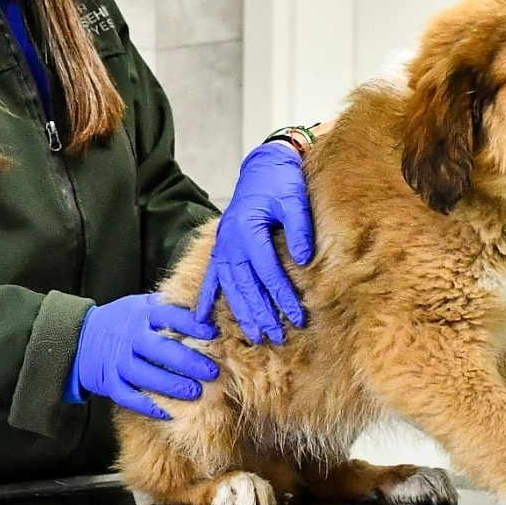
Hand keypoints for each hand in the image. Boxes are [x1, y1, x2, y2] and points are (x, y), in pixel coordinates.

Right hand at [66, 294, 218, 419]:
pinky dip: (148, 406)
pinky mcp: (110, 383)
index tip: (212, 332)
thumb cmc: (124, 321)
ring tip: (196, 392)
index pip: (169, 316)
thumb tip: (205, 306)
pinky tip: (169, 412)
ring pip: (146, 375)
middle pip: (160, 349)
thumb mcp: (142, 305)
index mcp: (142, 315)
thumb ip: (168, 307)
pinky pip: (129, 397)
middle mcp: (130, 338)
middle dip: (187, 361)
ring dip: (172, 385)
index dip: (191, 324)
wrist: (83, 338)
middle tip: (212, 371)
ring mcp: (118, 362)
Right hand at [195, 141, 313, 342]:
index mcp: (247, 228)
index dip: (283, 297)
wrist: (263, 166)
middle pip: (246, 286)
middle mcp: (230, 241)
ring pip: (230, 287)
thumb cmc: (281, 181)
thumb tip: (303, 259)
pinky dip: (206, 299)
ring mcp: (223, 245)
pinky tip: (202, 320)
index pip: (268, 271)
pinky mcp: (222, 247)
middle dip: (262, 314)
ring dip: (241, 313)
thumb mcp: (294, 199)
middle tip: (276, 338)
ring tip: (254, 336)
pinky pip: (212, 277)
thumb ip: (299, 229)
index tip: (299, 318)